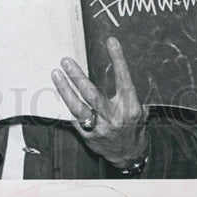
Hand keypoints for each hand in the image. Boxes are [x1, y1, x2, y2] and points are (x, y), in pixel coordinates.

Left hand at [51, 36, 148, 167]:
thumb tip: (119, 64)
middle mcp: (114, 117)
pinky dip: (67, 103)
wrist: (129, 155)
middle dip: (78, 77)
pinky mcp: (88, 136)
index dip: (118, 59)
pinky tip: (60, 91)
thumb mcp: (139, 108)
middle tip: (67, 61)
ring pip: (78, 108)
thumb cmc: (133, 125)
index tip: (111, 41)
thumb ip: (128, 91)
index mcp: (130, 107)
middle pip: (93, 94)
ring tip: (56, 73)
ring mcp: (100, 128)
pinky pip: (74, 118)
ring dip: (65, 90)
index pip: (124, 79)